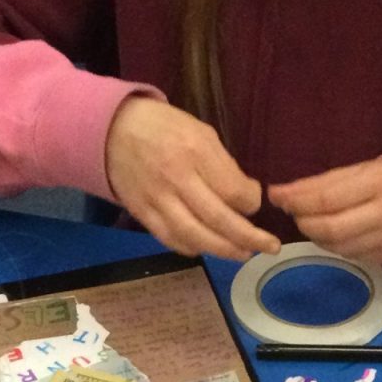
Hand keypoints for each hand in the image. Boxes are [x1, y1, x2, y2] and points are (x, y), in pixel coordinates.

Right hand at [106, 97, 278, 259]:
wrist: (111, 130)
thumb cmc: (164, 127)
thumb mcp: (200, 132)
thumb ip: (223, 165)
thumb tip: (244, 198)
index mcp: (194, 152)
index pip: (232, 189)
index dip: (251, 202)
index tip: (256, 203)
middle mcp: (176, 179)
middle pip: (218, 218)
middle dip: (248, 237)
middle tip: (269, 246)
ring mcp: (157, 200)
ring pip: (195, 236)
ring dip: (223, 250)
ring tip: (243, 254)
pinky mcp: (142, 214)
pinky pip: (170, 239)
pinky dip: (192, 248)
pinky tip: (208, 249)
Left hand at [269, 159, 381, 266]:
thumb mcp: (362, 171)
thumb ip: (324, 183)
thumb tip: (281, 194)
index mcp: (380, 181)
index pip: (328, 197)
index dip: (297, 200)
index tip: (276, 196)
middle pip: (331, 227)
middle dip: (303, 222)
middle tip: (293, 214)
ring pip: (338, 246)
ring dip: (315, 235)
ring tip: (309, 222)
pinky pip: (350, 255)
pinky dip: (332, 246)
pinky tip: (329, 234)